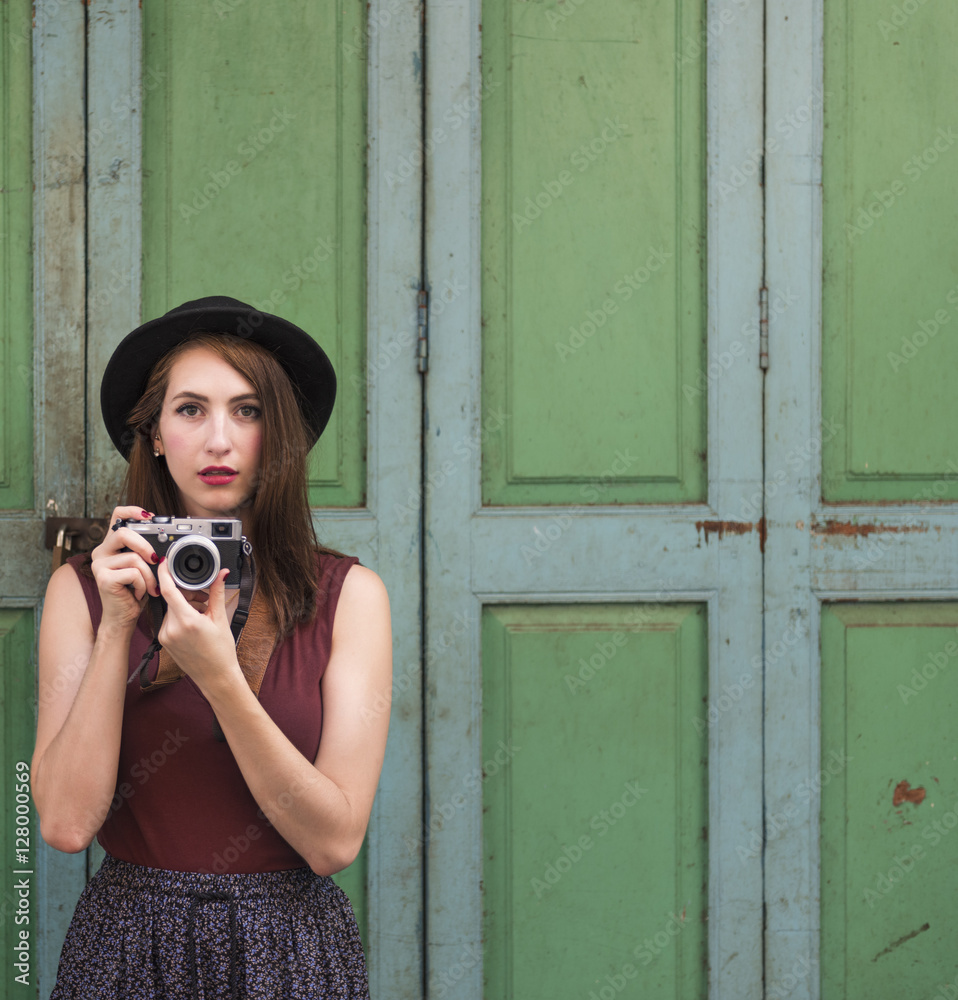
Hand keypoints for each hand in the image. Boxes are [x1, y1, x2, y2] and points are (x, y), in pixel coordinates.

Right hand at [90, 506, 160, 628]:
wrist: (123, 617)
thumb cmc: (135, 591)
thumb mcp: (143, 566)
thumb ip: (147, 551)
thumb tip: (166, 538)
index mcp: (111, 545)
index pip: (116, 516)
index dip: (132, 511)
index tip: (149, 515)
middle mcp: (101, 552)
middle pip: (123, 533)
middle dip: (145, 546)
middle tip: (155, 560)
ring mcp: (99, 565)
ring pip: (133, 558)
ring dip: (149, 575)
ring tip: (150, 587)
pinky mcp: (103, 578)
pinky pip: (133, 573)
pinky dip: (143, 584)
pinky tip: (139, 593)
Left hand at [155, 562, 242, 692]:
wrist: (215, 677)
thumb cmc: (220, 652)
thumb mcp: (220, 619)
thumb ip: (216, 593)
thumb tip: (221, 574)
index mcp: (186, 621)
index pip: (168, 590)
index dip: (165, 573)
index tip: (165, 562)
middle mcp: (171, 629)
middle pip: (172, 598)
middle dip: (186, 592)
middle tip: (203, 596)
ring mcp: (165, 636)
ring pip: (170, 609)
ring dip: (183, 604)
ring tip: (202, 611)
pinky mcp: (163, 641)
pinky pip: (168, 620)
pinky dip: (180, 615)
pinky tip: (194, 621)